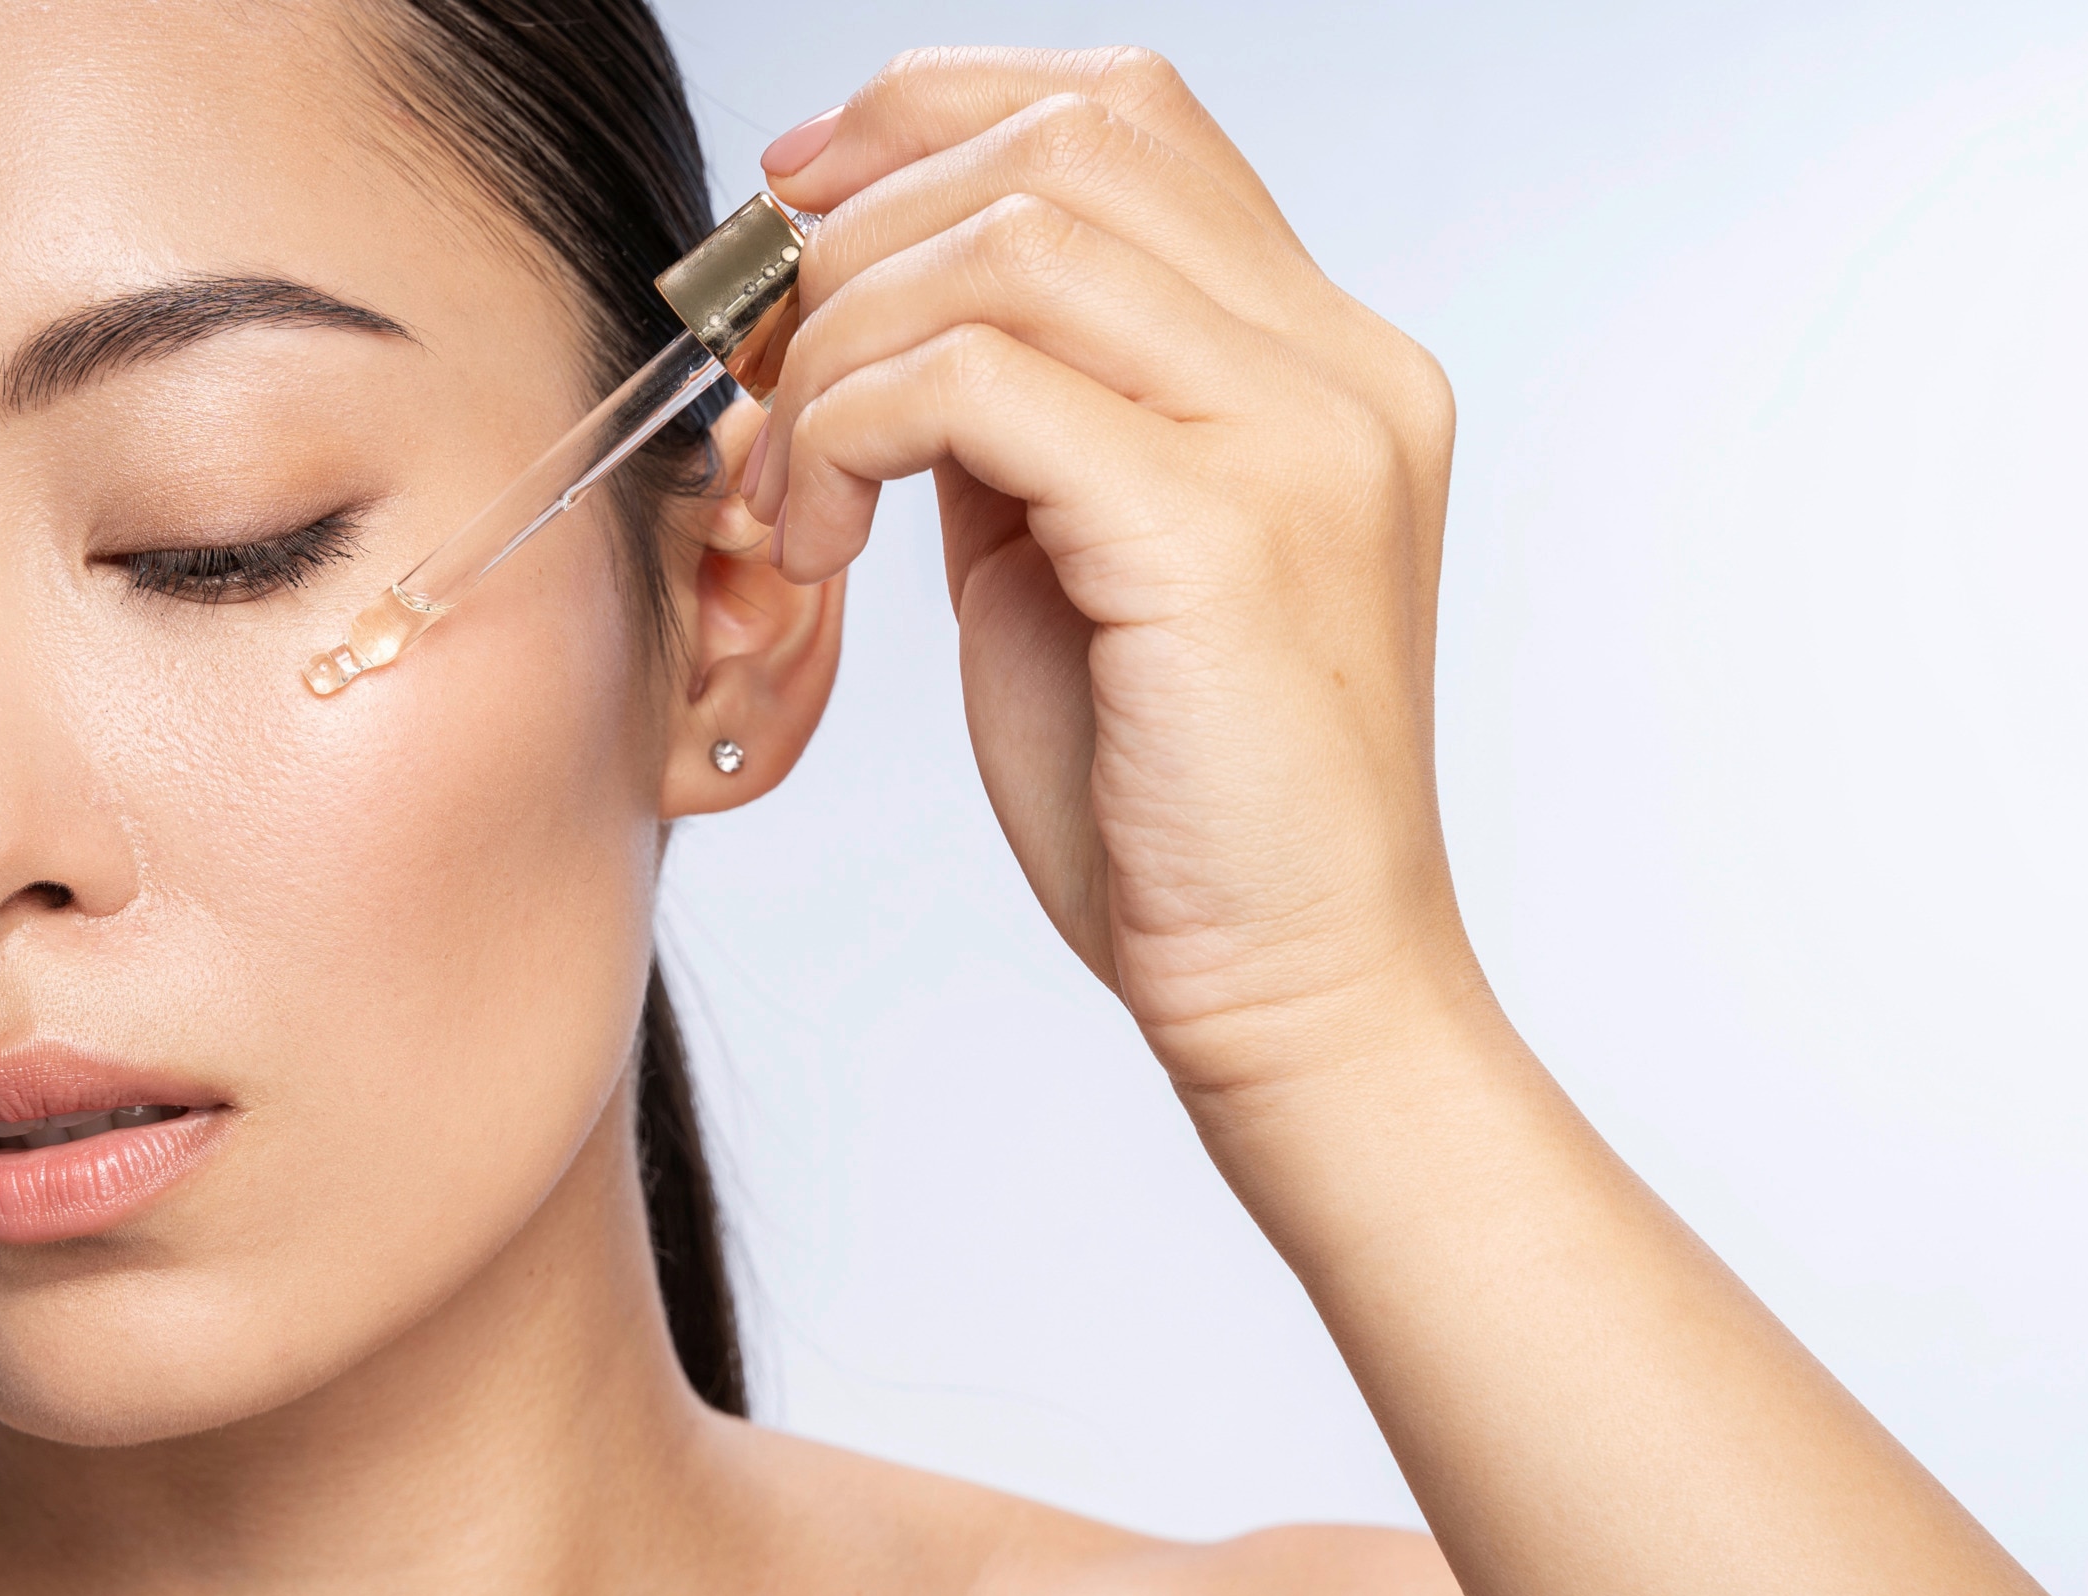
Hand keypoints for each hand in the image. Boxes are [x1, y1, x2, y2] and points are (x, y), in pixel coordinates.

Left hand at [750, 48, 1473, 1097]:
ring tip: (787, 483)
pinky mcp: (1218, 530)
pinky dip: (849, 433)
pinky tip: (820, 537)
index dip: (928, 113)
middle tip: (750, 355)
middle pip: (1064, 136)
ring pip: (1008, 237)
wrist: (1299, 990)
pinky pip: (976, 380)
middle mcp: (1336, 366)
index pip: (1125, 113)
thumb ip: (1020, 420)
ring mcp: (1297, 436)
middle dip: (856, 222)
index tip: (790, 199)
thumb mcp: (1080, 565)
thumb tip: (868, 317)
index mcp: (1320, 358)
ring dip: (839, 342)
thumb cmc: (1176, 808)